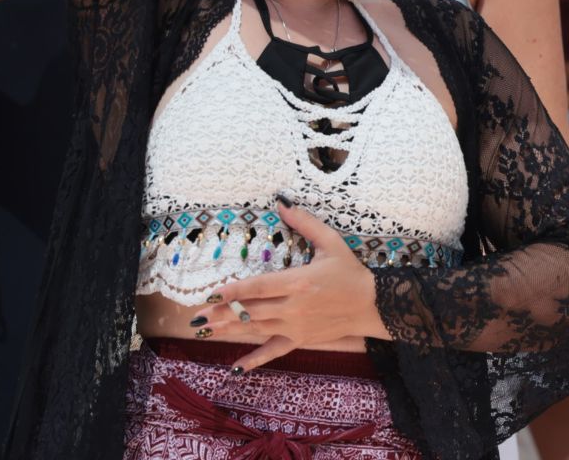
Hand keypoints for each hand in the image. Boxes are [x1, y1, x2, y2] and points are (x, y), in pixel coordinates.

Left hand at [187, 200, 389, 370]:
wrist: (372, 304)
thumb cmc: (350, 272)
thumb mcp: (330, 241)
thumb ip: (305, 222)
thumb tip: (281, 201)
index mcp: (298, 282)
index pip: (259, 287)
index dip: (234, 291)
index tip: (212, 292)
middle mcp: (293, 307)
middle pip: (251, 311)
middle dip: (222, 313)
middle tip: (197, 316)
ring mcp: (295, 326)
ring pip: (256, 329)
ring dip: (229, 330)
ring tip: (204, 331)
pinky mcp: (300, 339)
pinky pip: (273, 351)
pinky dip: (254, 360)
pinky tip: (235, 367)